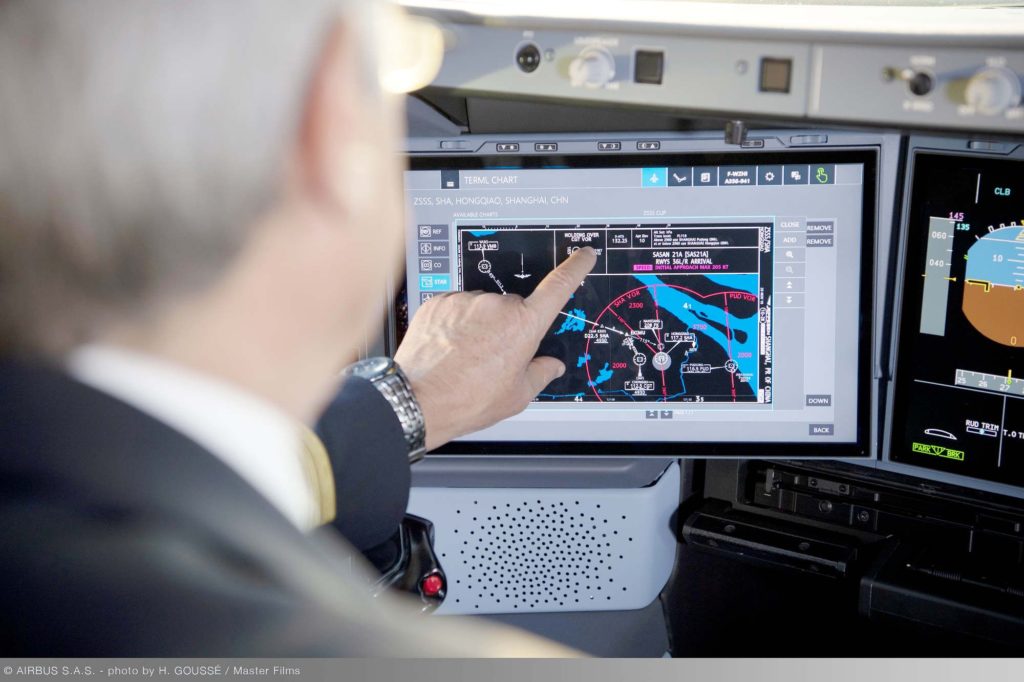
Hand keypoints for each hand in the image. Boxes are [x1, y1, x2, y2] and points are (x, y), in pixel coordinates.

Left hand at [395, 247, 597, 450]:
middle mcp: (496, 305)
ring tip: (464, 356)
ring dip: (478, 324)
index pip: (558, 287)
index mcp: (523, 325)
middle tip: (492, 357)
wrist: (418, 400)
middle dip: (508, 326)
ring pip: (481, 307)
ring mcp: (465, 300)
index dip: (574, 268)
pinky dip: (454, 323)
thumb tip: (551, 366)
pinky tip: (448, 347)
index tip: (583, 256)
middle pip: (512, 307)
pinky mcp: (439, 302)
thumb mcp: (516, 395)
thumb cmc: (467, 400)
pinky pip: (455, 307)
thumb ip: (539, 374)